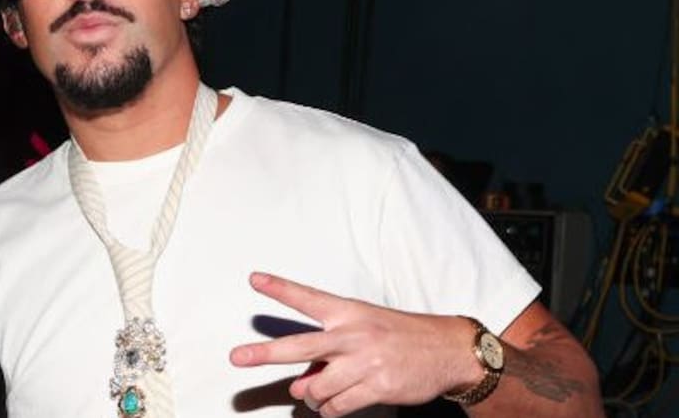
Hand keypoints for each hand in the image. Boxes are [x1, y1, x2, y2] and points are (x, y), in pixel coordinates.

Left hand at [229, 273, 479, 416]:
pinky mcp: (377, 386)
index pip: (307, 298)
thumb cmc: (400, 336)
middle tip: (237, 357)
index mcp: (348, 313)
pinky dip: (330, 409)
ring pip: (316, 387)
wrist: (448, 350)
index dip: (279, 288)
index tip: (254, 279)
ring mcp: (365, 362)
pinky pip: (338, 405)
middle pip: (300, 346)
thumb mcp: (365, 329)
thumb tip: (300, 383)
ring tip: (317, 393)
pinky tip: (332, 405)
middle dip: (264, 353)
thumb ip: (330, 352)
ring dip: (311, 396)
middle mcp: (353, 335)